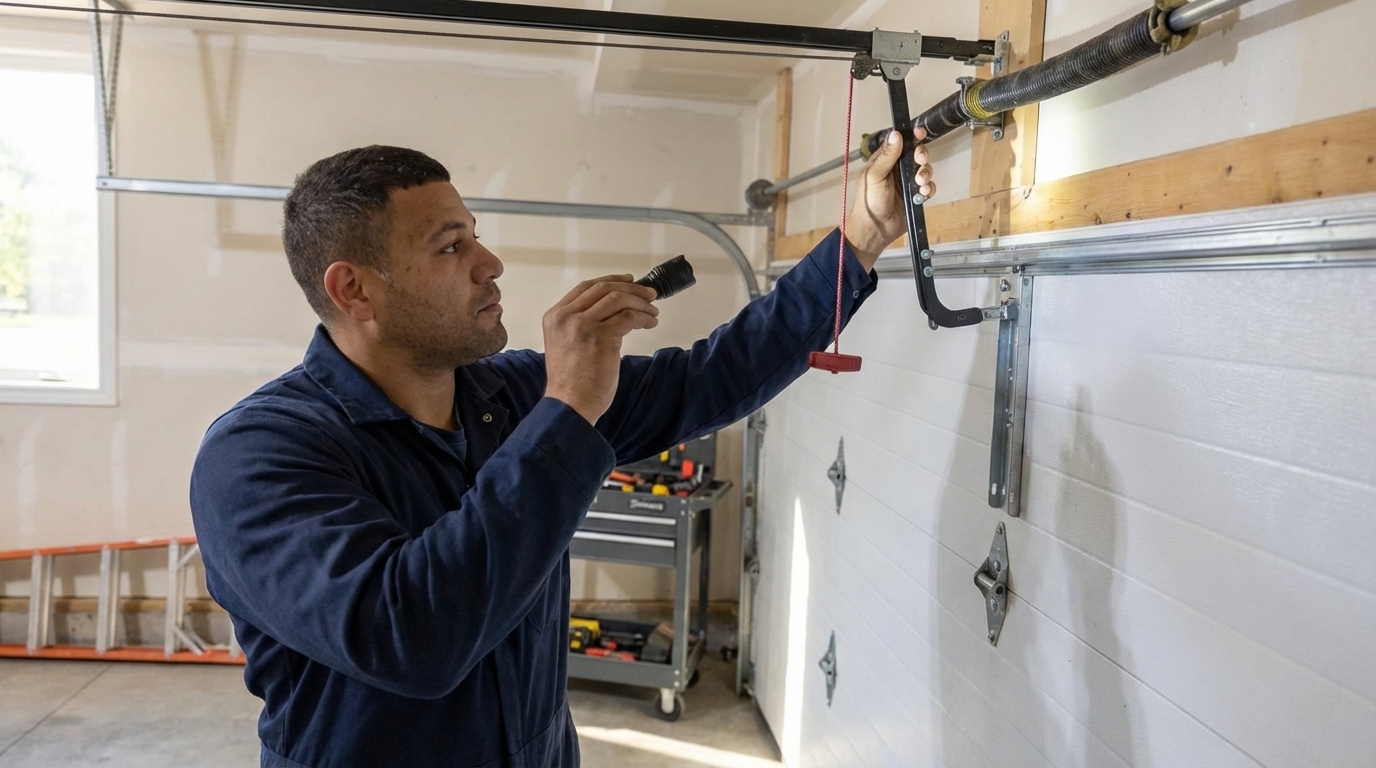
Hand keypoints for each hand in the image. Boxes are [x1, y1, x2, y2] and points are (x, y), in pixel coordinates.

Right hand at [543, 275, 658, 423]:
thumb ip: (580, 324)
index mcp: (555, 316)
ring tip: (652, 312)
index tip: (628, 281)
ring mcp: (583, 326)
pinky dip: (643, 318)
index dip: (611, 281)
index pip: (586, 287)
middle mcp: (566, 317)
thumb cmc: (571, 383)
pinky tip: (649, 324)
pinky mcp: (602, 338)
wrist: (569, 405)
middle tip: (649, 294)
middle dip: (631, 288)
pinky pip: (629, 317)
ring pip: (618, 299)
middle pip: (604, 288)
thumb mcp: (565, 344)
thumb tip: (612, 311)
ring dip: (641, 303)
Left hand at [844, 127, 935, 269]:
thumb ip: (886, 156)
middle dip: (922, 155)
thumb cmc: (868, 202)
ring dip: (926, 173)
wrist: (875, 229)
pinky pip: (928, 187)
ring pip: (925, 170)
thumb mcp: (874, 176)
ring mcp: (907, 183)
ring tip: (919, 182)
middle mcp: (897, 170)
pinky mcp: (915, 196)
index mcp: (884, 161)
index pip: (900, 143)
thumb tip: (896, 134)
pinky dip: (928, 188)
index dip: (911, 136)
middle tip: (920, 160)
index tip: (920, 133)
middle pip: (916, 154)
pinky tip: (922, 193)